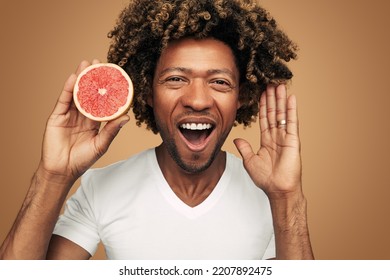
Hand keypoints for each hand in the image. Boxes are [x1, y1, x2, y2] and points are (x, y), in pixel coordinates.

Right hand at [38, 60, 129, 183]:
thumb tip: (126, 117)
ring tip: (86, 64)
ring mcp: (68, 115)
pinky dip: (68, 88)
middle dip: (93, 78)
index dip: (106, 89)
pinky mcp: (57, 116)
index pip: (101, 101)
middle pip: (88, 93)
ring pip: (76, 93)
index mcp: (93, 121)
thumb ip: (111, 130)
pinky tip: (73, 77)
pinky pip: (63, 100)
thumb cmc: (82, 160)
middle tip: (99, 63)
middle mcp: (81, 115)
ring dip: (80, 78)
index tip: (113, 76)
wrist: (62, 170)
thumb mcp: (101, 144)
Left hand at [234, 84, 301, 198]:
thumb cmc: (265, 178)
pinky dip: (291, 109)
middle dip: (271, 98)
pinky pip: (292, 121)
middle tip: (270, 82)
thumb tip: (236, 139)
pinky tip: (291, 97)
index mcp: (267, 140)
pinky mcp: (293, 139)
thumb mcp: (250, 161)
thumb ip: (244, 148)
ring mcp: (285, 136)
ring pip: (282, 114)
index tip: (261, 93)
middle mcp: (276, 136)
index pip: (264, 118)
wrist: (277, 188)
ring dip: (280, 99)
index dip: (262, 106)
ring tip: (280, 85)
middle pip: (273, 112)